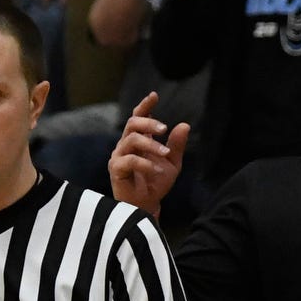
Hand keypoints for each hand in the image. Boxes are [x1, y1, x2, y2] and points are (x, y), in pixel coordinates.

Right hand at [109, 92, 188, 213]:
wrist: (148, 204)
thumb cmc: (157, 182)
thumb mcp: (173, 163)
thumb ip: (177, 145)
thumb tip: (185, 125)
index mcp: (139, 140)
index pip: (139, 117)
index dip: (145, 106)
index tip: (154, 96)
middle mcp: (126, 145)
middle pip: (132, 124)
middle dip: (148, 123)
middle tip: (164, 129)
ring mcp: (119, 156)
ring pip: (131, 140)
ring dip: (151, 145)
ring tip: (166, 154)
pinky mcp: (116, 169)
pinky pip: (128, 161)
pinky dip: (144, 163)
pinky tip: (155, 170)